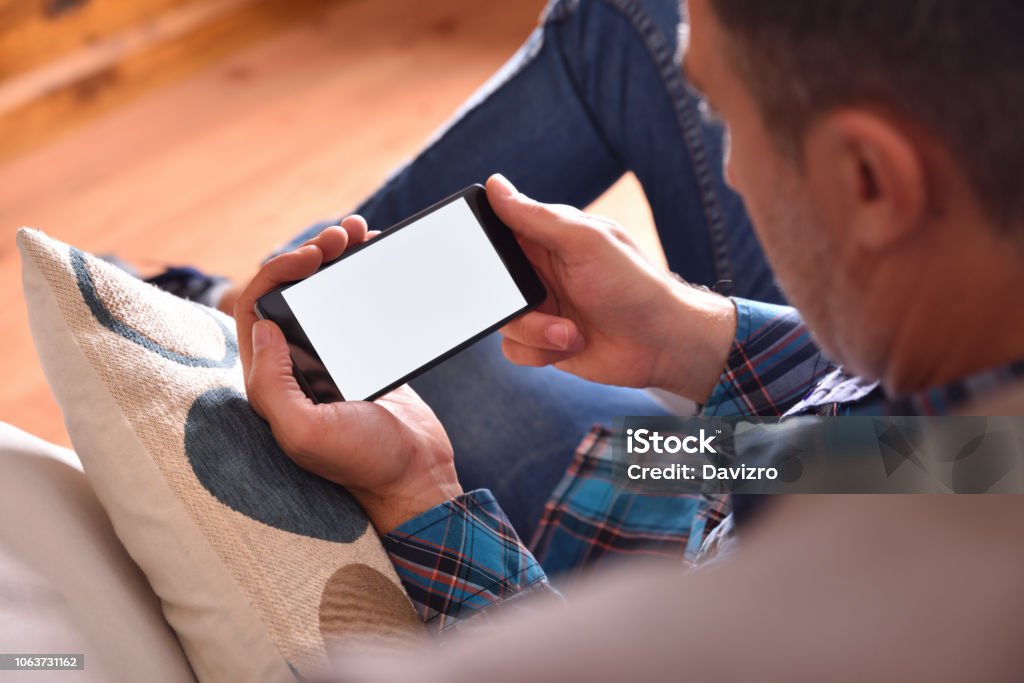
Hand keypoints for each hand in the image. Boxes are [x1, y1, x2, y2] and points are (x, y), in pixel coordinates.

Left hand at [234, 218, 460, 532]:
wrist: (416, 478)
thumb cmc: (364, 463)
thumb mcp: (306, 433)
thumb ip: (273, 386)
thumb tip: (263, 328)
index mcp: (271, 380)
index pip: (258, 308)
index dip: (278, 271)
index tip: (314, 255)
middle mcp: (295, 365)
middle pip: (290, 291)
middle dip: (310, 253)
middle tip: (340, 234)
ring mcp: (331, 358)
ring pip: (323, 294)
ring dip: (335, 258)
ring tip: (358, 232)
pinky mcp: (365, 355)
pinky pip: (356, 306)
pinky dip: (362, 277)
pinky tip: (377, 256)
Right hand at [488, 174, 736, 402]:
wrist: (661, 343)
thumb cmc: (632, 284)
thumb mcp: (584, 241)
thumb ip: (536, 216)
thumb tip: (495, 185)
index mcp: (546, 238)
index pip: (498, 231)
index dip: (483, 246)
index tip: (489, 263)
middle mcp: (539, 271)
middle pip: (491, 284)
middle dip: (509, 302)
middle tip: (539, 302)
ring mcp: (541, 307)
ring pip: (502, 320)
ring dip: (534, 331)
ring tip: (569, 332)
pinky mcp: (544, 341)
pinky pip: (515, 349)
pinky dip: (539, 351)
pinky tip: (570, 344)